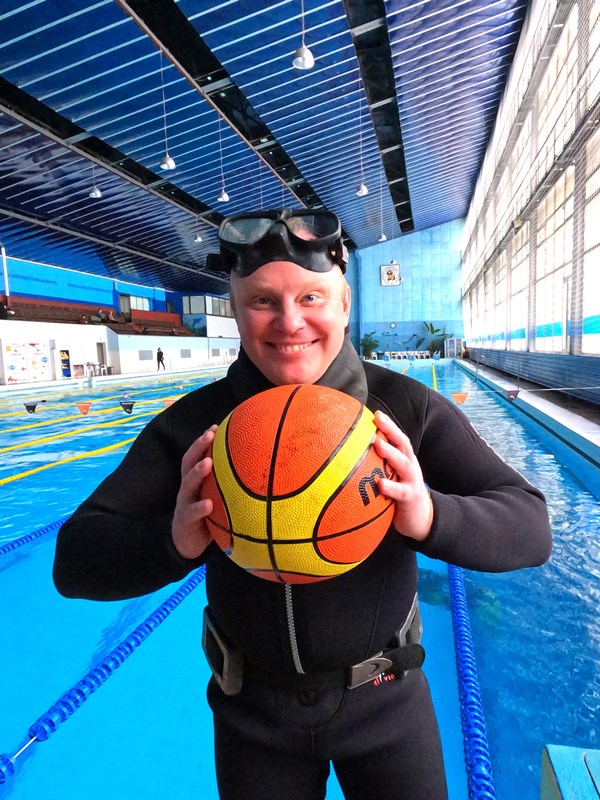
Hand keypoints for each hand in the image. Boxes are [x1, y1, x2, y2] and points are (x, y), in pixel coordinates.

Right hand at [172, 426, 217, 558]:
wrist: (187, 543)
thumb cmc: (208, 516)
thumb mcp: (217, 497)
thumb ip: (228, 485)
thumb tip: (257, 473)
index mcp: (195, 481)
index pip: (197, 456)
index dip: (203, 441)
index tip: (216, 426)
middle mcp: (188, 488)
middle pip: (189, 463)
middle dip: (198, 447)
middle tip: (209, 435)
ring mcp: (185, 503)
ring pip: (188, 484)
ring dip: (197, 473)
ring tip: (208, 463)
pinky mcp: (186, 520)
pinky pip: (192, 513)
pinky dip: (200, 508)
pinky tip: (209, 505)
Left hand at [373, 411, 433, 540]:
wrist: (422, 519)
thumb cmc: (400, 494)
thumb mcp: (392, 477)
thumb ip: (377, 467)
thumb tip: (350, 459)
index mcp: (404, 460)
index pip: (397, 438)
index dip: (389, 425)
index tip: (375, 413)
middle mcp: (410, 466)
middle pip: (402, 444)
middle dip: (391, 430)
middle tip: (378, 419)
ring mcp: (412, 481)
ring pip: (403, 464)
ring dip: (391, 453)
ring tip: (378, 445)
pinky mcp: (411, 498)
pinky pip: (400, 491)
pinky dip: (391, 487)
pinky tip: (380, 484)